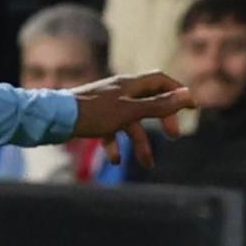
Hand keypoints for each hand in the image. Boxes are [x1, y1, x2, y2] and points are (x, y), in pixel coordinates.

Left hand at [68, 71, 191, 170]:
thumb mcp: (130, 111)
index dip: (177, 92)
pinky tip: (115, 160)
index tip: (191, 107)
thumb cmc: (92, 113)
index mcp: (130, 84)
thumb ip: (158, 105)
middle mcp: (119, 92)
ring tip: (148, 164)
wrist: (53, 119)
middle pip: (149, 103)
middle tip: (173, 136)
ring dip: (139, 143)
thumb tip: (187, 95)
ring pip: (130, 123)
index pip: (161, 81)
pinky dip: (115, 146)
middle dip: (162, 120)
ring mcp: (106, 105)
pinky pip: (110, 132)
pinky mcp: (93, 119)